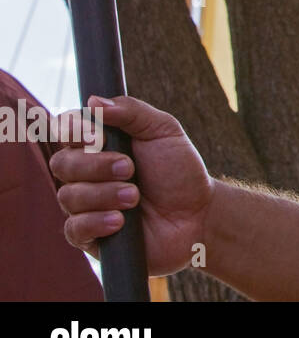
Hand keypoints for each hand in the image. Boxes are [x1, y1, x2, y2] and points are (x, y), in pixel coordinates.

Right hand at [50, 95, 214, 276]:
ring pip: (69, 196)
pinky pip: (73, 229)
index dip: (73, 131)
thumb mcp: (163, 130)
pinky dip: (96, 222)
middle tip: (130, 168)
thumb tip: (94, 101)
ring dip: (105, 194)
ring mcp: (86, 205)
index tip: (97, 136)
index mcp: (99, 145)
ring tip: (135, 197)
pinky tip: (120, 221)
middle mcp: (86, 174)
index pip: (65, 131)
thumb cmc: (179, 170)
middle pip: (62, 164)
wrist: (198, 212)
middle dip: (96, 166)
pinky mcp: (90, 236)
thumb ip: (131, 111)